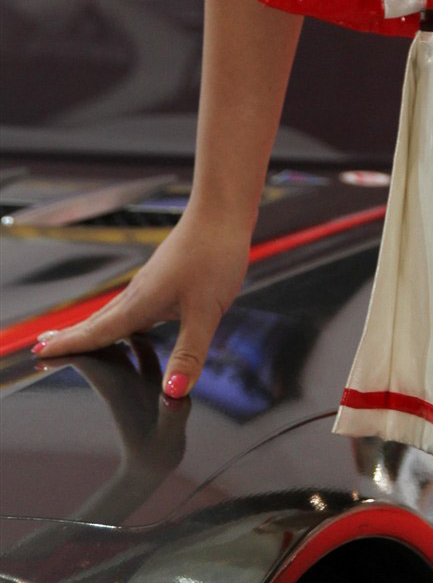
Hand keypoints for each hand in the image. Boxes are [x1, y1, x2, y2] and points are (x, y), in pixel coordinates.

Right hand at [30, 210, 250, 399]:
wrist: (222, 209)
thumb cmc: (213, 253)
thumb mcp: (206, 311)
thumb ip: (189, 353)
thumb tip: (173, 392)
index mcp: (141, 303)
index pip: (97, 332)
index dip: (69, 345)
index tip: (40, 353)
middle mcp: (140, 291)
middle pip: (98, 320)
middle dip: (72, 336)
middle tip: (44, 347)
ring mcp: (152, 281)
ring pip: (115, 311)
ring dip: (94, 326)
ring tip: (78, 337)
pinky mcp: (166, 274)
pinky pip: (135, 303)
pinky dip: (121, 317)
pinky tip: (135, 323)